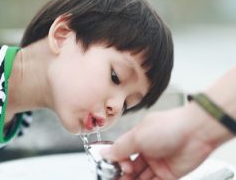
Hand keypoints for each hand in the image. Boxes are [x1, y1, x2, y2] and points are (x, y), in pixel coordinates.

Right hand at [101, 105, 215, 179]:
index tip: (109, 169)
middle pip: (130, 166)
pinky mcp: (169, 174)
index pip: (121, 153)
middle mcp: (147, 150)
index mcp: (138, 138)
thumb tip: (105, 153)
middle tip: (117, 178)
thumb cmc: (169, 127)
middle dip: (122, 174)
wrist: (196, 132)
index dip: (115, 162)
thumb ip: (120, 148)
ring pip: (140, 176)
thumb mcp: (137, 136)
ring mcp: (158, 163)